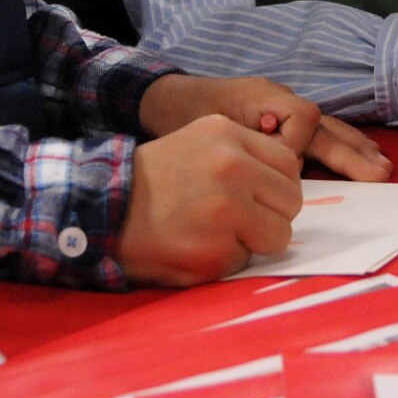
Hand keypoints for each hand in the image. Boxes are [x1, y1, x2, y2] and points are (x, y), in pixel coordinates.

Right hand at [114, 114, 301, 285]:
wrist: (106, 210)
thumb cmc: (156, 178)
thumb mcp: (201, 139)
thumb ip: (245, 152)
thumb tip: (285, 180)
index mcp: (229, 136)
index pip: (289, 164)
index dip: (278, 184)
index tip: (261, 195)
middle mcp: (232, 169)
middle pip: (291, 201)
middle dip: (272, 214)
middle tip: (243, 219)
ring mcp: (226, 212)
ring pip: (278, 235)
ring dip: (255, 240)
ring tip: (221, 233)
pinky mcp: (216, 253)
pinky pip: (246, 260)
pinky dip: (227, 259)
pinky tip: (199, 247)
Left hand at [138, 73, 392, 180]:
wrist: (167, 98)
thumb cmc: (186, 115)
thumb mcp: (213, 129)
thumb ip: (250, 144)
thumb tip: (287, 164)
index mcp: (266, 98)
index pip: (303, 120)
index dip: (298, 148)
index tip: (286, 169)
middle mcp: (281, 100)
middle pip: (326, 126)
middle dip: (352, 151)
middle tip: (380, 174)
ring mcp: (284, 108)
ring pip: (328, 127)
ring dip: (355, 148)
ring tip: (382, 166)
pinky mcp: (280, 121)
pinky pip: (318, 132)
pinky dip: (341, 143)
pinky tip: (361, 155)